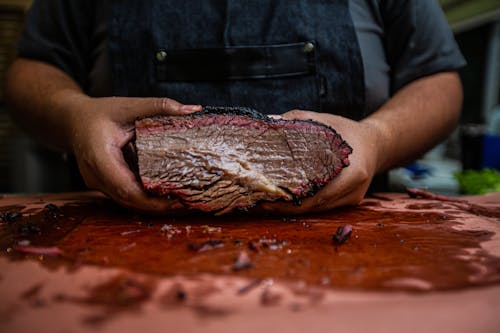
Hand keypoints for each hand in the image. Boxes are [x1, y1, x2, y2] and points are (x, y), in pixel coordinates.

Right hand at [66, 95, 201, 212]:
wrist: (73, 120)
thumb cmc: (98, 113)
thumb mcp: (129, 105)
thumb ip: (159, 106)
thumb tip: (192, 109)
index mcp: (99, 156)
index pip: (125, 188)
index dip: (150, 200)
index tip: (175, 200)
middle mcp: (95, 175)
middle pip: (127, 200)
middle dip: (156, 206)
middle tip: (185, 204)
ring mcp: (97, 183)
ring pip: (126, 202)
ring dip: (151, 205)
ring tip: (179, 202)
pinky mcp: (103, 185)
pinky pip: (124, 196)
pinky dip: (144, 198)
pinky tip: (164, 196)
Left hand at [261, 110, 382, 213]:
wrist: (375, 143)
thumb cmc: (347, 130)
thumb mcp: (324, 120)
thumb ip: (297, 120)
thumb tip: (268, 121)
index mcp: (354, 173)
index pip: (318, 195)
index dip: (292, 201)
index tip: (268, 199)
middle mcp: (354, 190)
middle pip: (315, 206)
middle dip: (286, 207)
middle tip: (260, 204)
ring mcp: (352, 199)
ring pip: (317, 209)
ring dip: (292, 208)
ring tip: (266, 203)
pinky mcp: (348, 201)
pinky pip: (322, 206)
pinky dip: (303, 203)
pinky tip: (283, 199)